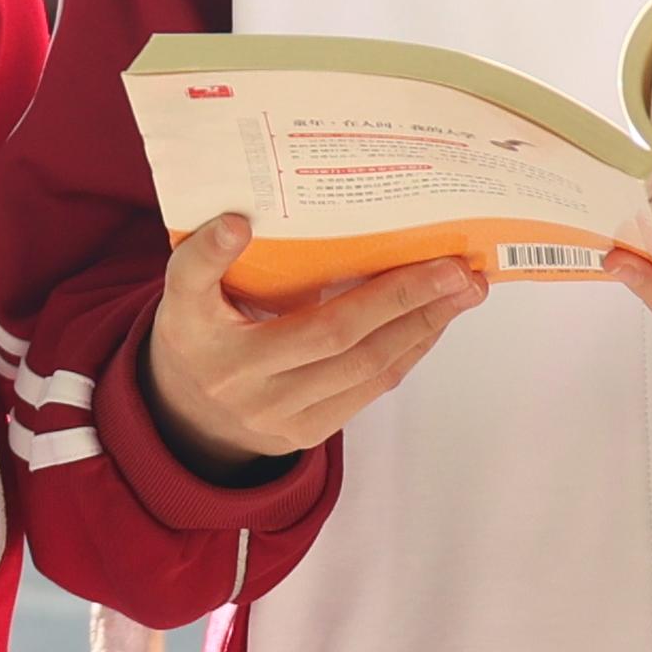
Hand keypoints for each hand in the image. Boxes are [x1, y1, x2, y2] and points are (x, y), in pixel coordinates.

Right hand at [139, 214, 484, 480]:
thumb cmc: (202, 335)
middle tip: (451, 265)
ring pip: (364, 366)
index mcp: (193, 329)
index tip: (235, 223)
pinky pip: (370, 388)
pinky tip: (435, 321)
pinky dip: (409, 350)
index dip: (213, 255)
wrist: (192, 417)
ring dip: (422, 325)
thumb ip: (207, 258)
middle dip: (399, 297)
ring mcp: (275, 412)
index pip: (193, 285)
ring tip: (463, 290)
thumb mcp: (188, 293)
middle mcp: (235, 376)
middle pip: (328, 333)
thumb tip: (242, 219)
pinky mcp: (307, 432)